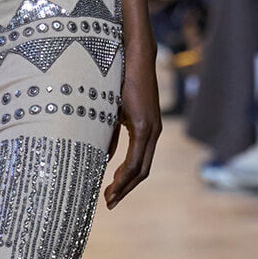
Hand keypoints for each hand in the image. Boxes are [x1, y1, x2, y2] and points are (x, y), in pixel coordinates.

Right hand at [104, 45, 160, 207]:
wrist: (133, 55)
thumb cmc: (121, 78)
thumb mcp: (113, 111)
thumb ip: (111, 134)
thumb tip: (104, 157)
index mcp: (146, 130)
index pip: (139, 165)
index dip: (126, 182)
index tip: (112, 195)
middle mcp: (153, 132)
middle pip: (142, 171)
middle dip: (126, 190)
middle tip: (110, 203)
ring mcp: (151, 129)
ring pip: (140, 167)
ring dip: (125, 185)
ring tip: (110, 197)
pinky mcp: (145, 123)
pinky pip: (137, 154)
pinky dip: (126, 171)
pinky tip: (115, 181)